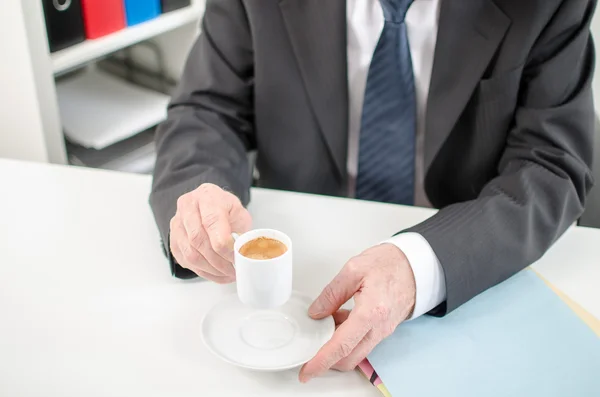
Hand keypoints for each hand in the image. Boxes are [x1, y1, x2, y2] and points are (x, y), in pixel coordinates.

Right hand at [169, 183, 251, 282]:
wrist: (210, 207)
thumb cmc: (226, 210)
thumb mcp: (240, 213)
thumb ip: (241, 230)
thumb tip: (241, 253)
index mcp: (207, 196)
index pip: (212, 222)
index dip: (224, 245)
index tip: (236, 257)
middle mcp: (187, 207)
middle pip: (198, 240)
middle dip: (219, 260)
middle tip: (233, 270)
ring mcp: (177, 224)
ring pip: (191, 254)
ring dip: (212, 269)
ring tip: (227, 274)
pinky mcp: (173, 241)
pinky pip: (186, 262)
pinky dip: (204, 272)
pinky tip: (218, 274)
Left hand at [299, 243, 415, 381]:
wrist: (416, 265)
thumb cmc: (390, 263)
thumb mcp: (353, 269)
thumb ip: (331, 293)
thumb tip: (316, 312)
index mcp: (371, 312)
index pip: (342, 345)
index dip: (321, 361)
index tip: (307, 370)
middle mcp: (379, 327)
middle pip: (348, 358)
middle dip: (326, 360)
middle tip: (308, 351)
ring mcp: (383, 331)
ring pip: (355, 352)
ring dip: (336, 347)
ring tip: (322, 327)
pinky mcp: (383, 329)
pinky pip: (362, 342)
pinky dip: (346, 339)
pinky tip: (337, 321)